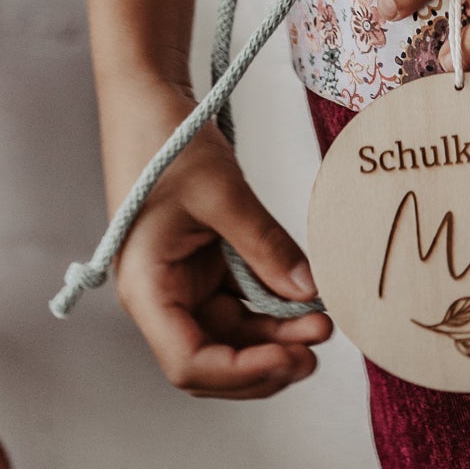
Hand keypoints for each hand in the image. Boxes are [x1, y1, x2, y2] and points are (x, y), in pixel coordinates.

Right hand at [103, 81, 331, 398]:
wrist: (146, 98)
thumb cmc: (165, 140)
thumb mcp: (222, 192)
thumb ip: (265, 245)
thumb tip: (310, 293)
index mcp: (146, 288)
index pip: (189, 362)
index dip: (242, 371)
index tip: (292, 357)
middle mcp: (160, 296)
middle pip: (214, 357)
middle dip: (267, 359)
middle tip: (319, 341)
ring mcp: (181, 283)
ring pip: (231, 333)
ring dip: (275, 334)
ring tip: (322, 321)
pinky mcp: (201, 266)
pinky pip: (238, 301)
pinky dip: (271, 305)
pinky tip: (305, 298)